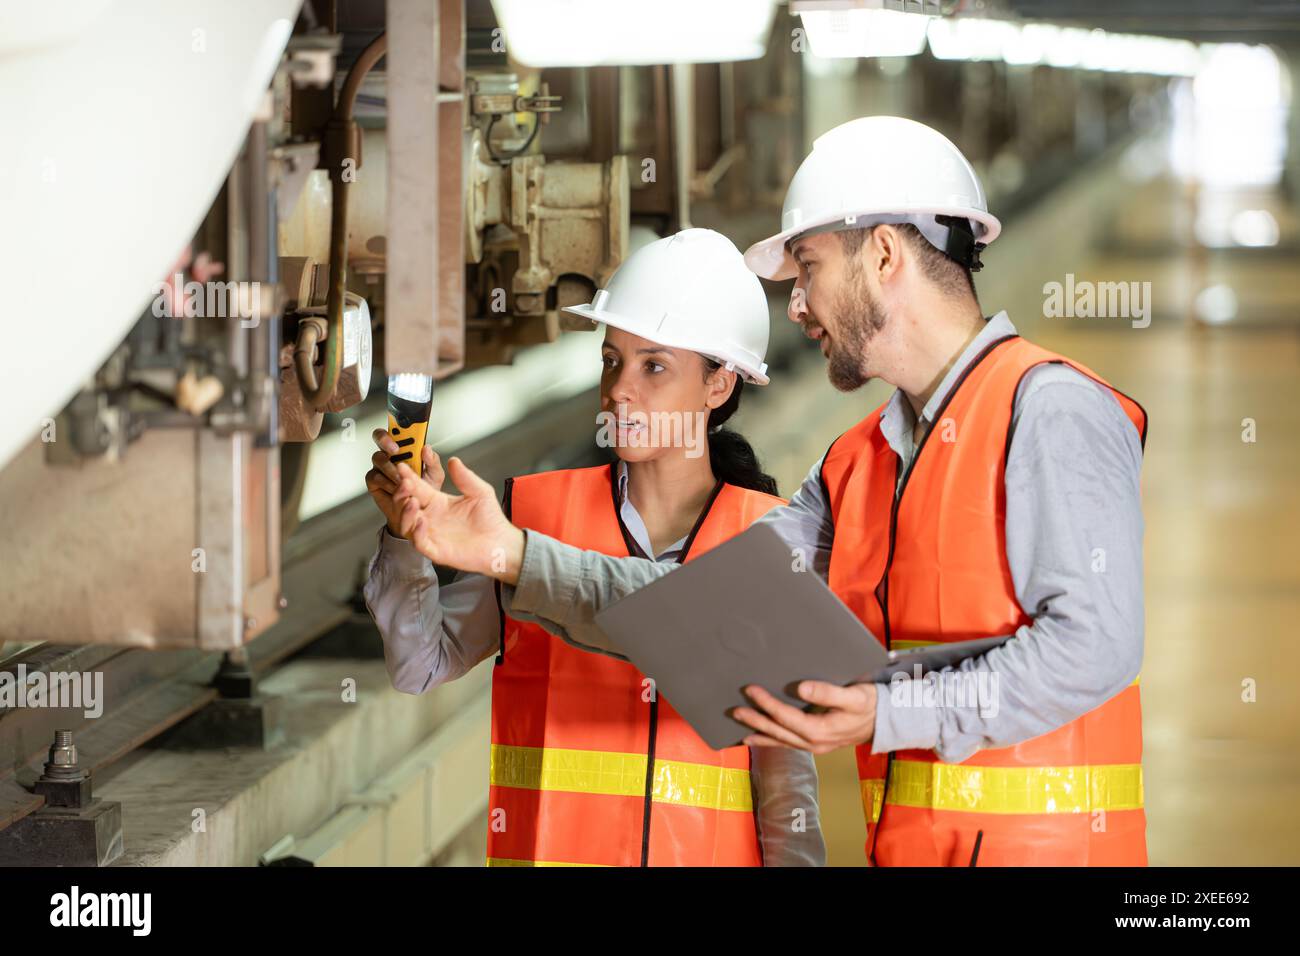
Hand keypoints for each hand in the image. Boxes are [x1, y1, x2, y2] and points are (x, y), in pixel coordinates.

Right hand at [364, 429, 440, 537]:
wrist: (417, 514)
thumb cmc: (426, 491)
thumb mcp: (435, 476)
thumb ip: (433, 462)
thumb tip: (426, 447)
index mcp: (405, 449)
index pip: (395, 430)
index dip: (395, 428)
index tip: (402, 435)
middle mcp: (390, 455)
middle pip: (378, 438)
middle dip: (385, 441)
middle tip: (395, 451)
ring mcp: (380, 468)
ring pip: (377, 458)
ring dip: (390, 467)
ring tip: (402, 479)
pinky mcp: (373, 483)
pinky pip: (374, 477)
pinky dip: (386, 483)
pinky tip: (396, 489)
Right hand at [391, 454, 525, 583]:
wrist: (501, 543)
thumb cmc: (491, 520)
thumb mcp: (480, 492)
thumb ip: (466, 477)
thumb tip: (454, 460)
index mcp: (438, 502)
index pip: (417, 488)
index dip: (409, 478)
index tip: (403, 467)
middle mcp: (431, 517)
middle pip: (405, 505)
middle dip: (402, 494)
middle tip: (404, 484)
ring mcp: (431, 534)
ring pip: (407, 524)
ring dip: (405, 513)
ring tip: (411, 501)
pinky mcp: (435, 550)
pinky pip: (419, 542)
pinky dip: (417, 533)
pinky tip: (421, 521)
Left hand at [733, 681, 877, 753]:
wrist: (885, 722)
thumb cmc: (870, 705)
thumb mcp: (853, 695)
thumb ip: (827, 692)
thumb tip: (801, 689)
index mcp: (821, 730)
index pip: (786, 717)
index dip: (767, 704)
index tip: (751, 691)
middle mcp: (814, 742)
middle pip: (778, 731)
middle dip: (755, 720)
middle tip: (735, 710)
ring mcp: (814, 746)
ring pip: (780, 741)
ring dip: (760, 733)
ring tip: (740, 729)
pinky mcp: (815, 744)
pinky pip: (788, 744)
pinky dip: (771, 741)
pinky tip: (759, 738)